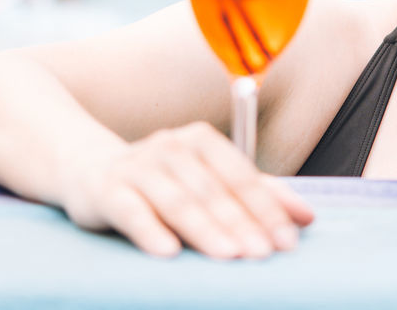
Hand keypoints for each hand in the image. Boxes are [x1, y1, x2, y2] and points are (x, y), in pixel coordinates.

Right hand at [60, 121, 313, 259]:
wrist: (90, 170)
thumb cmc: (165, 181)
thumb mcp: (210, 181)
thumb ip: (258, 195)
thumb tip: (307, 218)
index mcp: (203, 141)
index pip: (244, 177)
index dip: (268, 210)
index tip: (289, 241)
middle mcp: (172, 146)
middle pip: (214, 191)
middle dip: (242, 224)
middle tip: (264, 254)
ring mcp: (139, 165)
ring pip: (179, 201)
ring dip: (206, 230)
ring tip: (229, 255)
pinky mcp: (109, 189)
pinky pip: (132, 211)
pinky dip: (151, 231)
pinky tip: (169, 252)